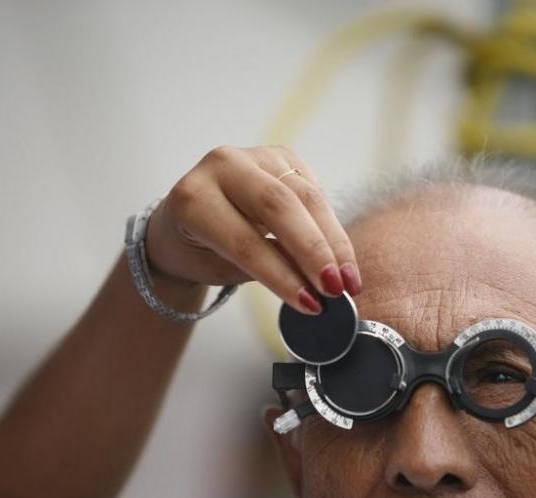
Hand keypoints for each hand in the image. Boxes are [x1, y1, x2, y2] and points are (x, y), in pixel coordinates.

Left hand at [145, 145, 361, 313]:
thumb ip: (265, 271)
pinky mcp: (282, 156)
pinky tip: (339, 256)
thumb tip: (316, 288)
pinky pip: (315, 191)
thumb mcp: (221, 269)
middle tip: (338, 288)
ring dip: (333, 241)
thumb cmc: (198, 250)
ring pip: (306, 196)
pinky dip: (330, 226)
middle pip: (279, 207)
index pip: (244, 241)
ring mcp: (254, 155)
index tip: (312, 304)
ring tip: (349, 280)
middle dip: (314, 251)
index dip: (282, 274)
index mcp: (193, 199)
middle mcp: (222, 166)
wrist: (186, 220)